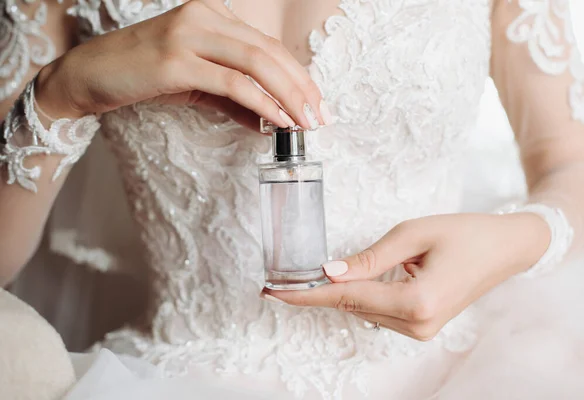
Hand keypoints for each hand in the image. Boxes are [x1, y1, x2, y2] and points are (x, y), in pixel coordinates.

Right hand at [35, 0, 328, 130]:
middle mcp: (204, 16)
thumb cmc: (143, 76)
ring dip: (289, 96)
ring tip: (306, 123)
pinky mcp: (176, 60)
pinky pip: (232, 82)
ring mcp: (189, 34)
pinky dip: (260, 103)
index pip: (267, 45)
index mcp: (212, 15)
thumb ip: (234, 99)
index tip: (316, 104)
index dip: (297, 75)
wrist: (89, 76)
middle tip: (320, 117)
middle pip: (269, 51)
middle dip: (301, 87)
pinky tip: (277, 122)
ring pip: (257, 63)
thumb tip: (270, 121)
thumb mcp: (197, 85)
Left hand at [263, 213, 550, 340]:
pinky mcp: (422, 326)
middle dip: (316, 293)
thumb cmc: (465, 234)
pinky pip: (378, 312)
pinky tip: (347, 283)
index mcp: (415, 301)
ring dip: (339, 293)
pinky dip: (359, 297)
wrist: (506, 249)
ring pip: (363, 310)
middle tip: (280, 281)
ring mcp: (421, 330)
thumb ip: (368, 258)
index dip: (306, 295)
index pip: (346, 297)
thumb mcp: (412, 234)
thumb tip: (328, 273)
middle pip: (352, 306)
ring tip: (309, 280)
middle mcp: (417, 324)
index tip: (273, 293)